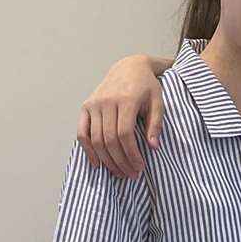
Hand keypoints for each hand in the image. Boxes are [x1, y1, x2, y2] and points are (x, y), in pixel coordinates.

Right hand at [77, 55, 164, 178]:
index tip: (140, 167)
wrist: (130, 67)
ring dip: (106, 160)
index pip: (125, 135)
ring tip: (118, 172)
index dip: (131, 154)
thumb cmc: (146, 86)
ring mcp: (94, 104)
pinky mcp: (86, 106)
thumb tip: (153, 147)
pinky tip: (96, 163)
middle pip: (109, 140)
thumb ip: (156, 124)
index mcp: (126, 100)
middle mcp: (106, 102)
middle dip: (120, 161)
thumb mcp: (158, 102)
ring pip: (96, 139)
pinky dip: (87, 149)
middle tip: (130, 175)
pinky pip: (82, 132)